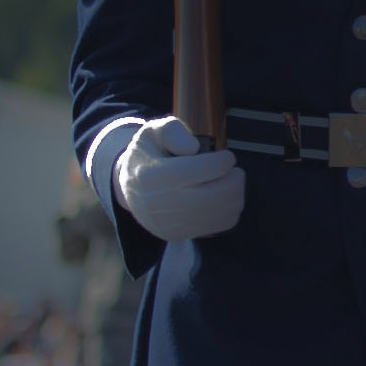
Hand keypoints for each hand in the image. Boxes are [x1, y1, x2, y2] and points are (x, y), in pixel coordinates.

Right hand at [117, 118, 244, 241]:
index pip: (199, 170)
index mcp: (150, 175)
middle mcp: (157, 203)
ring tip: (230, 182)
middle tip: (235, 170)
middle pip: (215, 195)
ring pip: (220, 213)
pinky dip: (229, 211)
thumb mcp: (153, 132)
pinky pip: (218, 226)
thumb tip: (193, 148)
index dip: (222, 161)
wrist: (129, 189)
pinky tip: (223, 198)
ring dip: (236, 195)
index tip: (227, 156)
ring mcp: (167, 223)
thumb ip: (173, 131)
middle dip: (235, 180)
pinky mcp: (177, 235)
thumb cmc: (148, 155)